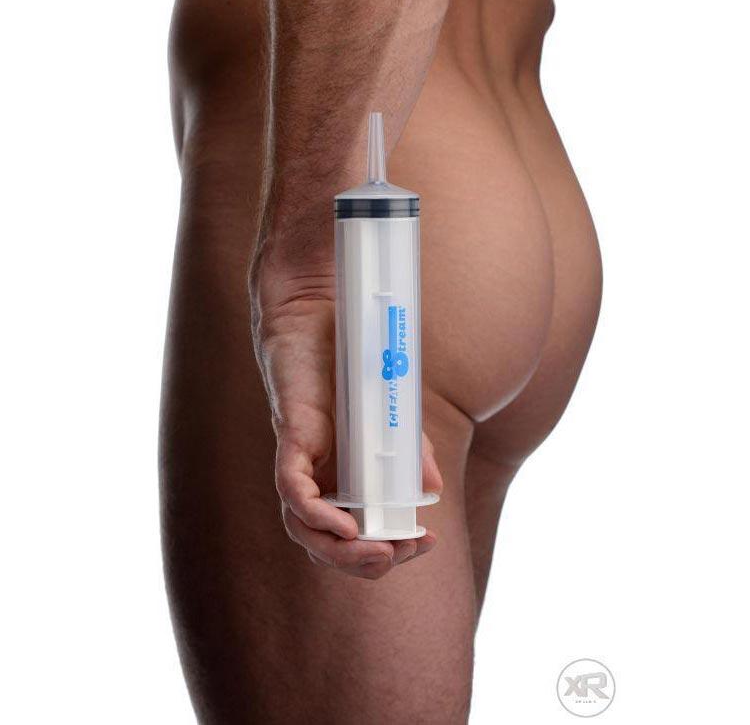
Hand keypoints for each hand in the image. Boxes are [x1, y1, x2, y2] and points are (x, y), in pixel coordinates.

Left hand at [250, 251, 442, 579]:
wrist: (317, 308)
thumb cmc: (351, 359)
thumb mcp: (393, 410)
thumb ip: (409, 450)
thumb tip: (430, 492)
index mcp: (342, 471)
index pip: (354, 530)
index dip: (387, 547)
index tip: (425, 542)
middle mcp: (319, 472)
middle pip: (326, 540)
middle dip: (363, 561)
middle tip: (401, 555)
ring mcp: (302, 456)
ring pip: (302, 526)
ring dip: (339, 552)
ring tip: (379, 554)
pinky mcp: (291, 435)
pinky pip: (291, 490)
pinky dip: (316, 515)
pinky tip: (346, 529)